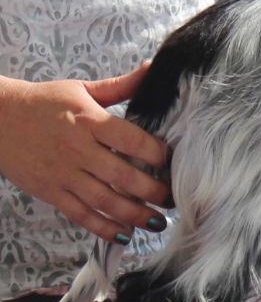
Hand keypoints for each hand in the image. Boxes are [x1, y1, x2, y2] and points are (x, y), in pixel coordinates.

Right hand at [0, 65, 170, 242]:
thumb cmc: (45, 102)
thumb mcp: (83, 89)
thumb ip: (122, 85)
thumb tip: (155, 68)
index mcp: (89, 121)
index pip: (132, 140)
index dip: (157, 154)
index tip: (173, 162)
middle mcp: (78, 150)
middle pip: (122, 176)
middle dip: (153, 191)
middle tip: (174, 199)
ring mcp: (63, 174)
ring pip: (105, 200)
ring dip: (134, 214)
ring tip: (157, 221)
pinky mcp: (50, 192)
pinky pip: (80, 214)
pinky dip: (103, 227)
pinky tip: (124, 233)